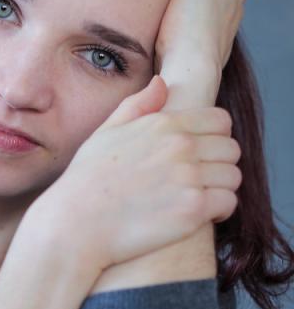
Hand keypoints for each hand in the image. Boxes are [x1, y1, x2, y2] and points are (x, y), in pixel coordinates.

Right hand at [33, 74, 241, 270]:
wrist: (74, 225)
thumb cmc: (85, 181)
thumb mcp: (105, 133)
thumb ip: (138, 105)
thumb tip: (162, 83)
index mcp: (164, 124)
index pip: (220, 121)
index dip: (214, 139)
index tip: (199, 156)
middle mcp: (181, 146)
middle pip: (231, 150)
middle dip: (218, 165)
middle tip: (197, 182)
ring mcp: (189, 178)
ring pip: (233, 177)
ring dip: (220, 189)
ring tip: (197, 199)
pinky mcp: (193, 210)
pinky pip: (228, 203)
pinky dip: (219, 211)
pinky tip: (198, 215)